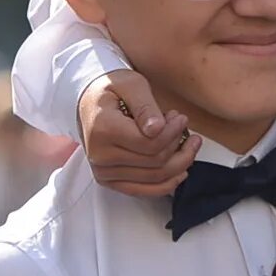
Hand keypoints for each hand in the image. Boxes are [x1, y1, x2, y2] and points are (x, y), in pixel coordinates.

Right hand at [76, 69, 196, 199]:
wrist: (88, 102)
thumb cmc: (110, 89)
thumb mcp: (131, 84)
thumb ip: (145, 106)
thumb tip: (158, 129)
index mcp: (103, 130)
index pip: (151, 143)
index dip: (173, 132)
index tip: (180, 118)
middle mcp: (100, 156)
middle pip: (155, 162)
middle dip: (178, 144)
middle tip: (183, 126)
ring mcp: (104, 172)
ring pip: (154, 178)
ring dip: (179, 163)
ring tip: (187, 143)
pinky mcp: (109, 181)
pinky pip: (144, 191)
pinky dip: (167, 184)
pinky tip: (180, 170)